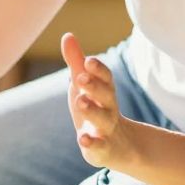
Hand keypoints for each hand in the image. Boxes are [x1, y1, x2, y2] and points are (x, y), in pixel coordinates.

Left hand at [62, 33, 129, 169]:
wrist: (117, 146)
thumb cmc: (95, 109)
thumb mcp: (84, 86)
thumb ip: (76, 63)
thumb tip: (68, 35)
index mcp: (105, 92)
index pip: (106, 77)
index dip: (98, 69)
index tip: (88, 61)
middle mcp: (108, 108)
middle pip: (106, 95)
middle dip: (95, 86)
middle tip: (81, 77)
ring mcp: (106, 129)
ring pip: (103, 119)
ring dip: (92, 110)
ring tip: (80, 101)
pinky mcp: (102, 149)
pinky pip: (99, 146)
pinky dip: (92, 143)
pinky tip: (82, 139)